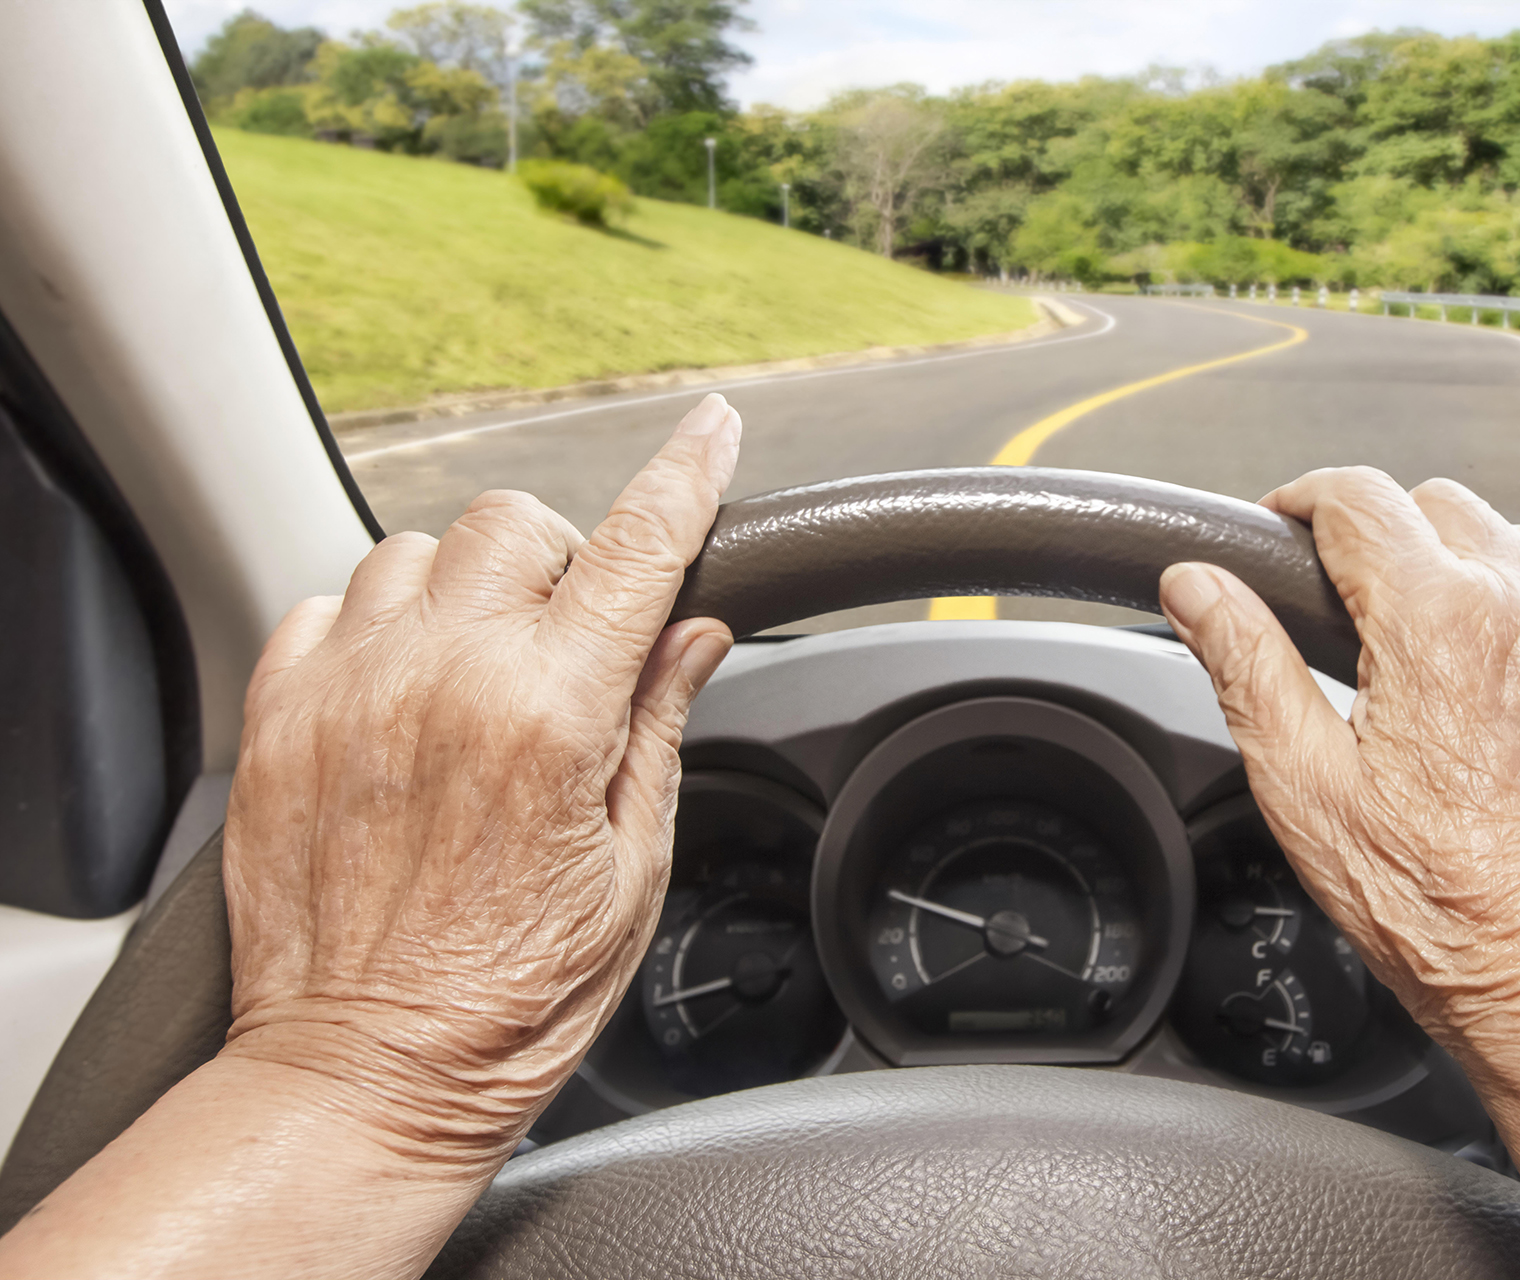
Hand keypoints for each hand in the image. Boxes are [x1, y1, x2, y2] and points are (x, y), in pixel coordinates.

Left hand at [220, 392, 740, 1163]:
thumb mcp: (631, 868)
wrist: (366, 1076)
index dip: (685, 476)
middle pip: (515, 523)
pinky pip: (324, 605)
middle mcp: (444, 680)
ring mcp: (350, 692)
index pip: (637, 551)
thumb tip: (693, 633)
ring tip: (475, 673)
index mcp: (551, 718)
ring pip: (412, 548)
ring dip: (462, 589)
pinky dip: (371, 627)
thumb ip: (657, 724)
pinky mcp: (278, 720)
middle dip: (558, 560)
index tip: (710, 430)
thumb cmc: (511, 998)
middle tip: (570, 642)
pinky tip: (399, 695)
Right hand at [1159, 467, 1519, 1056]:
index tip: (1281, 530)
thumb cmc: (1447, 912)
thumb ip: (1246, 665)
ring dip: (1463, 570)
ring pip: (1516, 542)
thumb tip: (1196, 588)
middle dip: (1380, 538)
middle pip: (1436, 505)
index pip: (1355, 497)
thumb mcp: (1308, 790)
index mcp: (1440, 621)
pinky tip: (1510, 680)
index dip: (1299, 503)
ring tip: (1429, 655)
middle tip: (1345, 612)